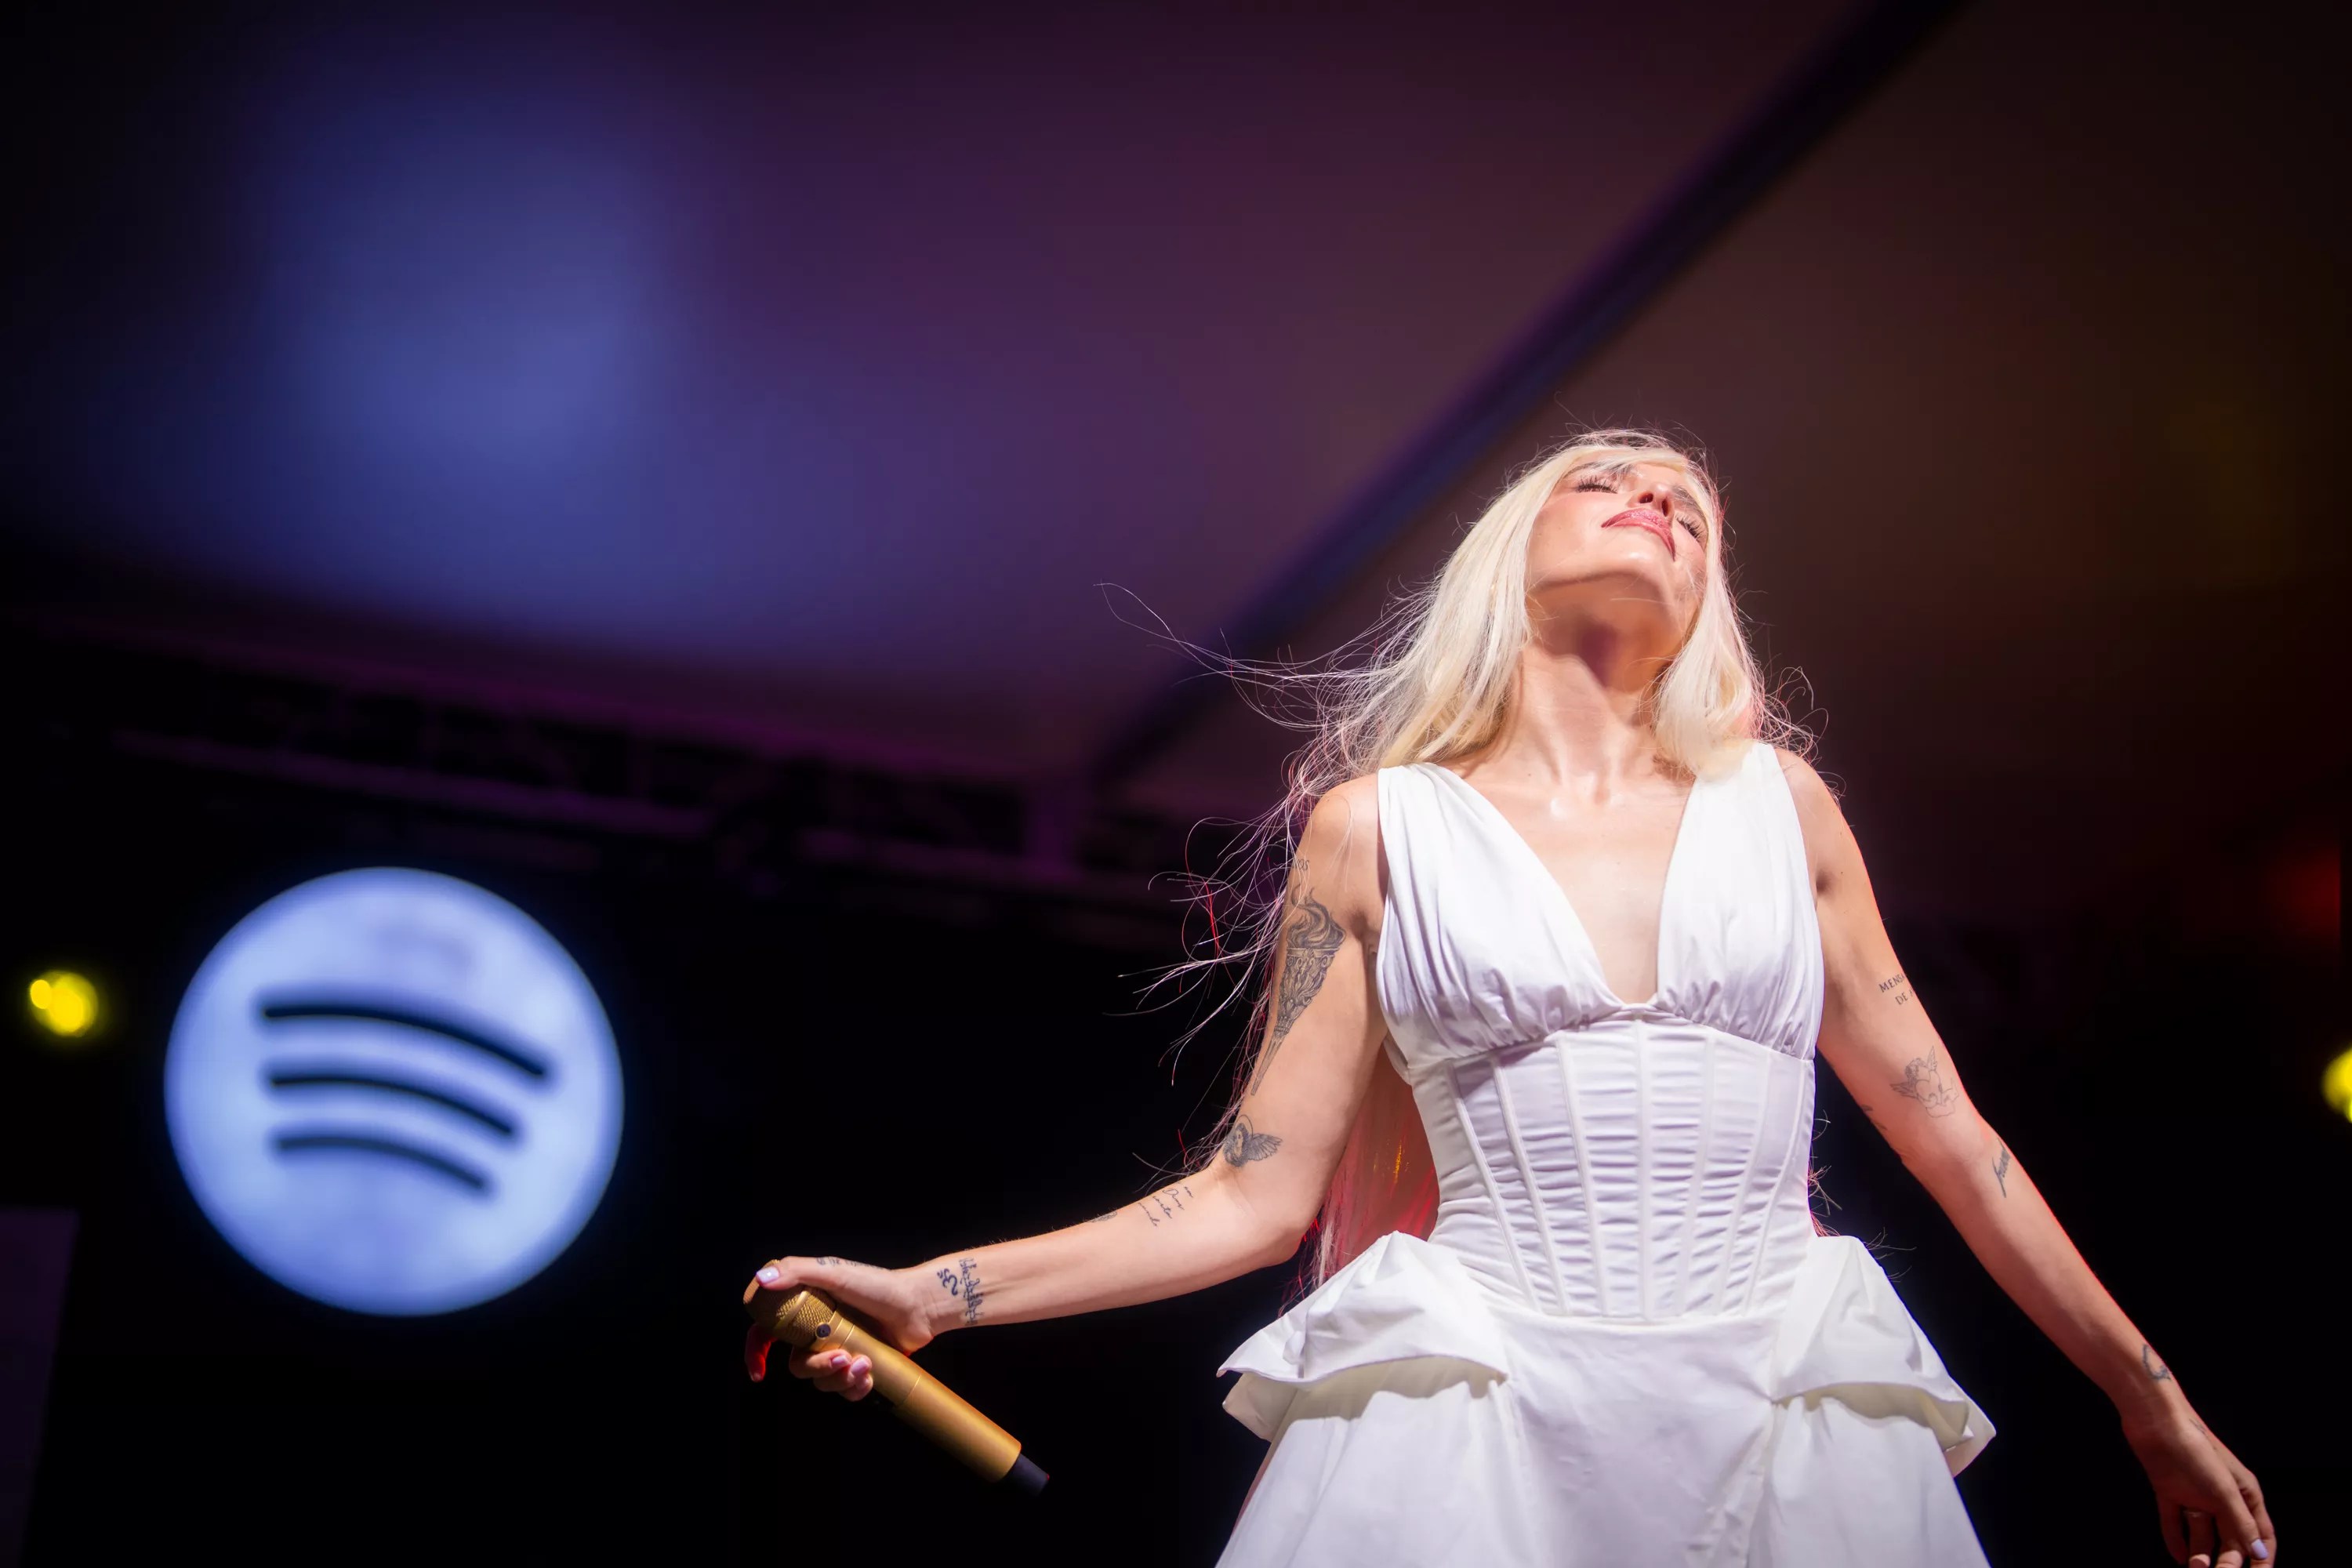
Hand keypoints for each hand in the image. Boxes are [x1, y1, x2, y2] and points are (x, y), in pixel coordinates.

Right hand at [740, 1254, 936, 1399]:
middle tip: (841, 1358)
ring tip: (865, 1363)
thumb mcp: (836, 1272)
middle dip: (817, 1367)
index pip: (768, 1330)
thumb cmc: (879, 1286)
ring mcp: (838, 1350)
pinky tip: (871, 1373)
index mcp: (806, 1308)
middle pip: (797, 1364)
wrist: (919, 1306)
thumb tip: (760, 1281)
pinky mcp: (857, 1366)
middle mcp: (818, 1332)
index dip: (756, 1350)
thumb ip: (798, 1272)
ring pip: (821, 1380)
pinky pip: (844, 1390)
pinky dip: (855, 1386)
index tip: (759, 1371)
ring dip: (841, 1377)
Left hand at [2121, 1404, 2274, 1566]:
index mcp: (2245, 1493)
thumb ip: (2241, 1522)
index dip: (2261, 1558)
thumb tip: (2259, 1552)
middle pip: (2230, 1538)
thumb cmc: (2195, 1446)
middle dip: (2227, 1560)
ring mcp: (2195, 1494)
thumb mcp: (2224, 1489)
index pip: (2260, 1534)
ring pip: (2202, 1533)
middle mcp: (2222, 1496)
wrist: (2154, 1419)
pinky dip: (2176, 1540)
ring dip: (2199, 1554)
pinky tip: (2178, 1557)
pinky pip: (2175, 1523)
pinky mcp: (2170, 1490)